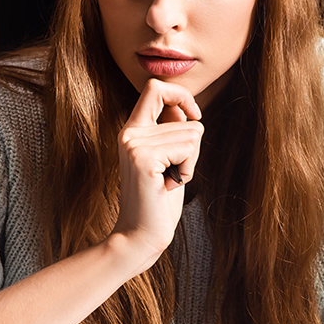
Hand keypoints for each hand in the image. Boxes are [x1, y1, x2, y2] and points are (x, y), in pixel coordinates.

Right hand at [110, 78, 203, 266]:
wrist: (139, 235)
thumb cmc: (158, 200)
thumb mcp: (167, 159)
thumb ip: (171, 131)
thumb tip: (186, 108)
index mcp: (133, 129)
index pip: (155, 87)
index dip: (181, 95)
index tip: (194, 116)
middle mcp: (130, 132)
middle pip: (188, 118)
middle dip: (194, 148)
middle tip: (173, 173)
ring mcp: (134, 144)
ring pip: (192, 133)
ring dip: (191, 161)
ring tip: (169, 180)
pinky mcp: (144, 158)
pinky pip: (188, 148)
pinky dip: (189, 169)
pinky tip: (170, 185)